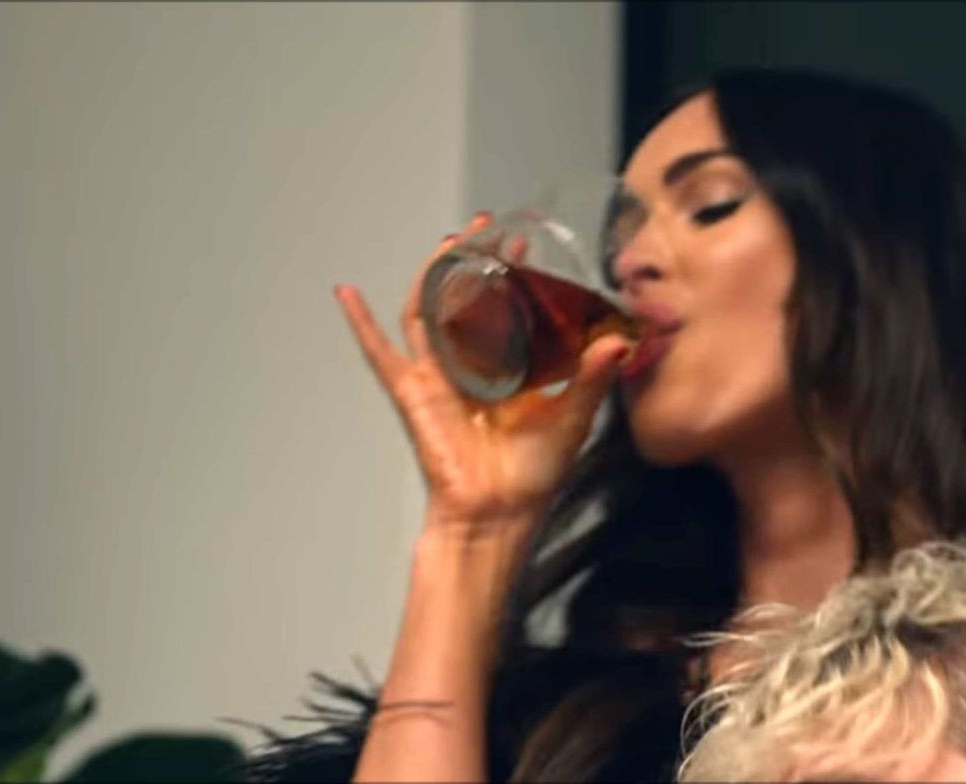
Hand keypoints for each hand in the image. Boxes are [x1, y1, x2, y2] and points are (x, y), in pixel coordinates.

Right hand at [334, 212, 632, 537]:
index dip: (513, 275)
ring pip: (429, 311)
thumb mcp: (571, 418)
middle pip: (465, 300)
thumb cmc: (531, 477)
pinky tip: (346, 293)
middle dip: (474, 261)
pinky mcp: (413, 393)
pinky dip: (360, 324)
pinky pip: (380, 354)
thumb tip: (619, 341)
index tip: (524, 244)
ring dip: (435, 274)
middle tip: (486, 228)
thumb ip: (591, 378)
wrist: (496, 514)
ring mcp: (438, 376)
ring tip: (450, 241)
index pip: (506, 309)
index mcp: (508, 371)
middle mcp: (471, 367)